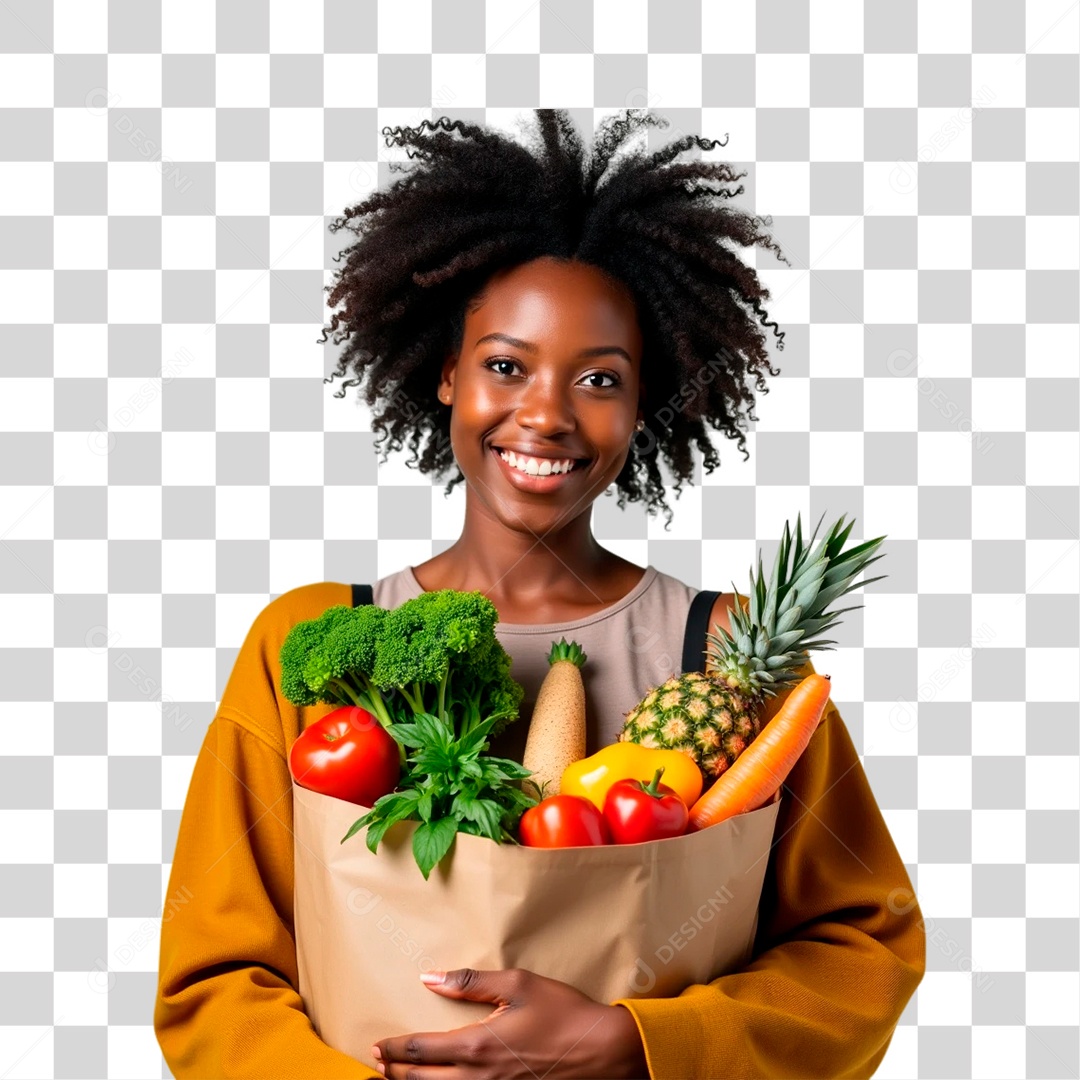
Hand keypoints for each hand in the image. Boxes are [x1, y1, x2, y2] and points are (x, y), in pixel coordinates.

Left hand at [371, 967, 648, 1078]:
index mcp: (478, 1045)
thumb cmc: (562, 1012)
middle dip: (395, 1072)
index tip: (378, 1045)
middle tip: (379, 1063)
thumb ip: (471, 983)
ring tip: (398, 1078)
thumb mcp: (518, 984)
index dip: (395, 1049)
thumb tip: (430, 977)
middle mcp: (480, 1077)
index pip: (421, 1050)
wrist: (602, 1051)